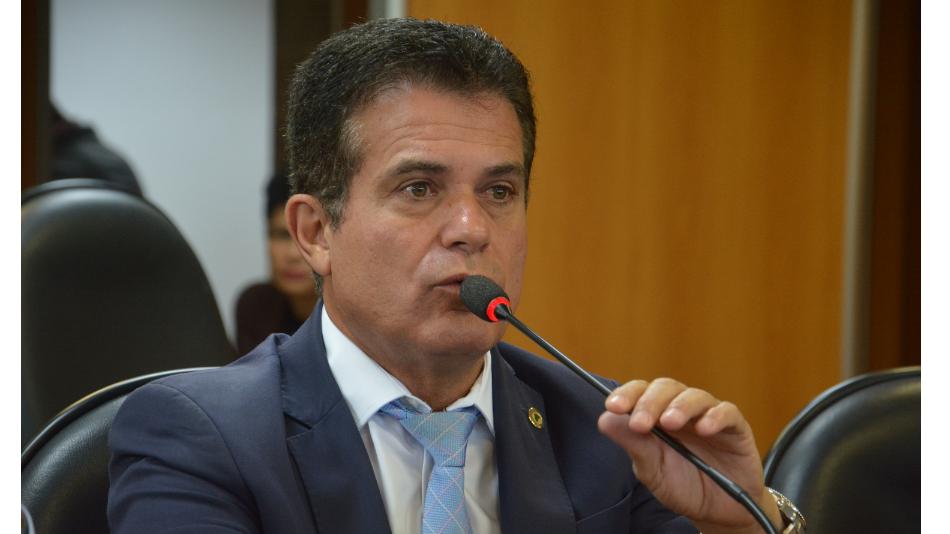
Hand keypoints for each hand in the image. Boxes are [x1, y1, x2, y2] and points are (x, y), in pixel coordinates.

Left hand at [597, 378, 781, 533]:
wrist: (719, 510)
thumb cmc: (683, 486)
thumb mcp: (652, 471)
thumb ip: (634, 446)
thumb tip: (605, 420)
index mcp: (657, 416)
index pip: (640, 392)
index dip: (627, 394)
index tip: (613, 406)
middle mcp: (682, 409)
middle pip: (665, 388)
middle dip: (649, 402)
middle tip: (640, 423)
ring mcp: (709, 415)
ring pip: (695, 396)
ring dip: (680, 406)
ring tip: (670, 422)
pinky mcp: (735, 427)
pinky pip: (728, 412)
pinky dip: (715, 416)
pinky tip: (704, 429)